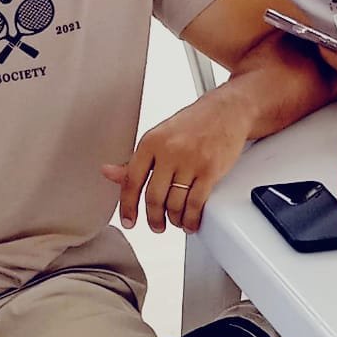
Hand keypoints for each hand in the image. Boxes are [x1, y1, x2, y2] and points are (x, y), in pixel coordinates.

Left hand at [104, 90, 250, 233]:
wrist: (227, 111)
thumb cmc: (194, 123)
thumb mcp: (158, 137)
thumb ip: (135, 160)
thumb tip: (109, 173)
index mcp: (151, 142)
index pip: (131, 181)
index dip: (127, 206)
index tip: (129, 221)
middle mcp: (169, 151)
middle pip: (154, 197)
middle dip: (154, 218)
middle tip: (156, 225)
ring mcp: (190, 161)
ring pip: (175, 203)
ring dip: (174, 219)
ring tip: (176, 221)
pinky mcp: (210, 170)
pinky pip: (196, 203)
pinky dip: (192, 218)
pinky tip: (190, 220)